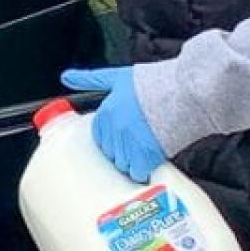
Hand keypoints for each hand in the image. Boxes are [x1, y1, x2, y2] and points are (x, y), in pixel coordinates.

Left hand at [60, 67, 165, 183]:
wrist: (183, 92)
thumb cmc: (153, 83)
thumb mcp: (117, 77)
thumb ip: (90, 79)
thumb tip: (66, 77)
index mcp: (104, 114)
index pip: (98, 136)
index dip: (112, 138)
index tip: (124, 135)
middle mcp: (113, 131)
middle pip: (110, 152)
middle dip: (121, 151)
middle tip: (138, 144)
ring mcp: (128, 145)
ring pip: (122, 164)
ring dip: (132, 162)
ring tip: (146, 152)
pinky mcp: (145, 156)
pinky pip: (137, 173)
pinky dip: (143, 172)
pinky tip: (151, 163)